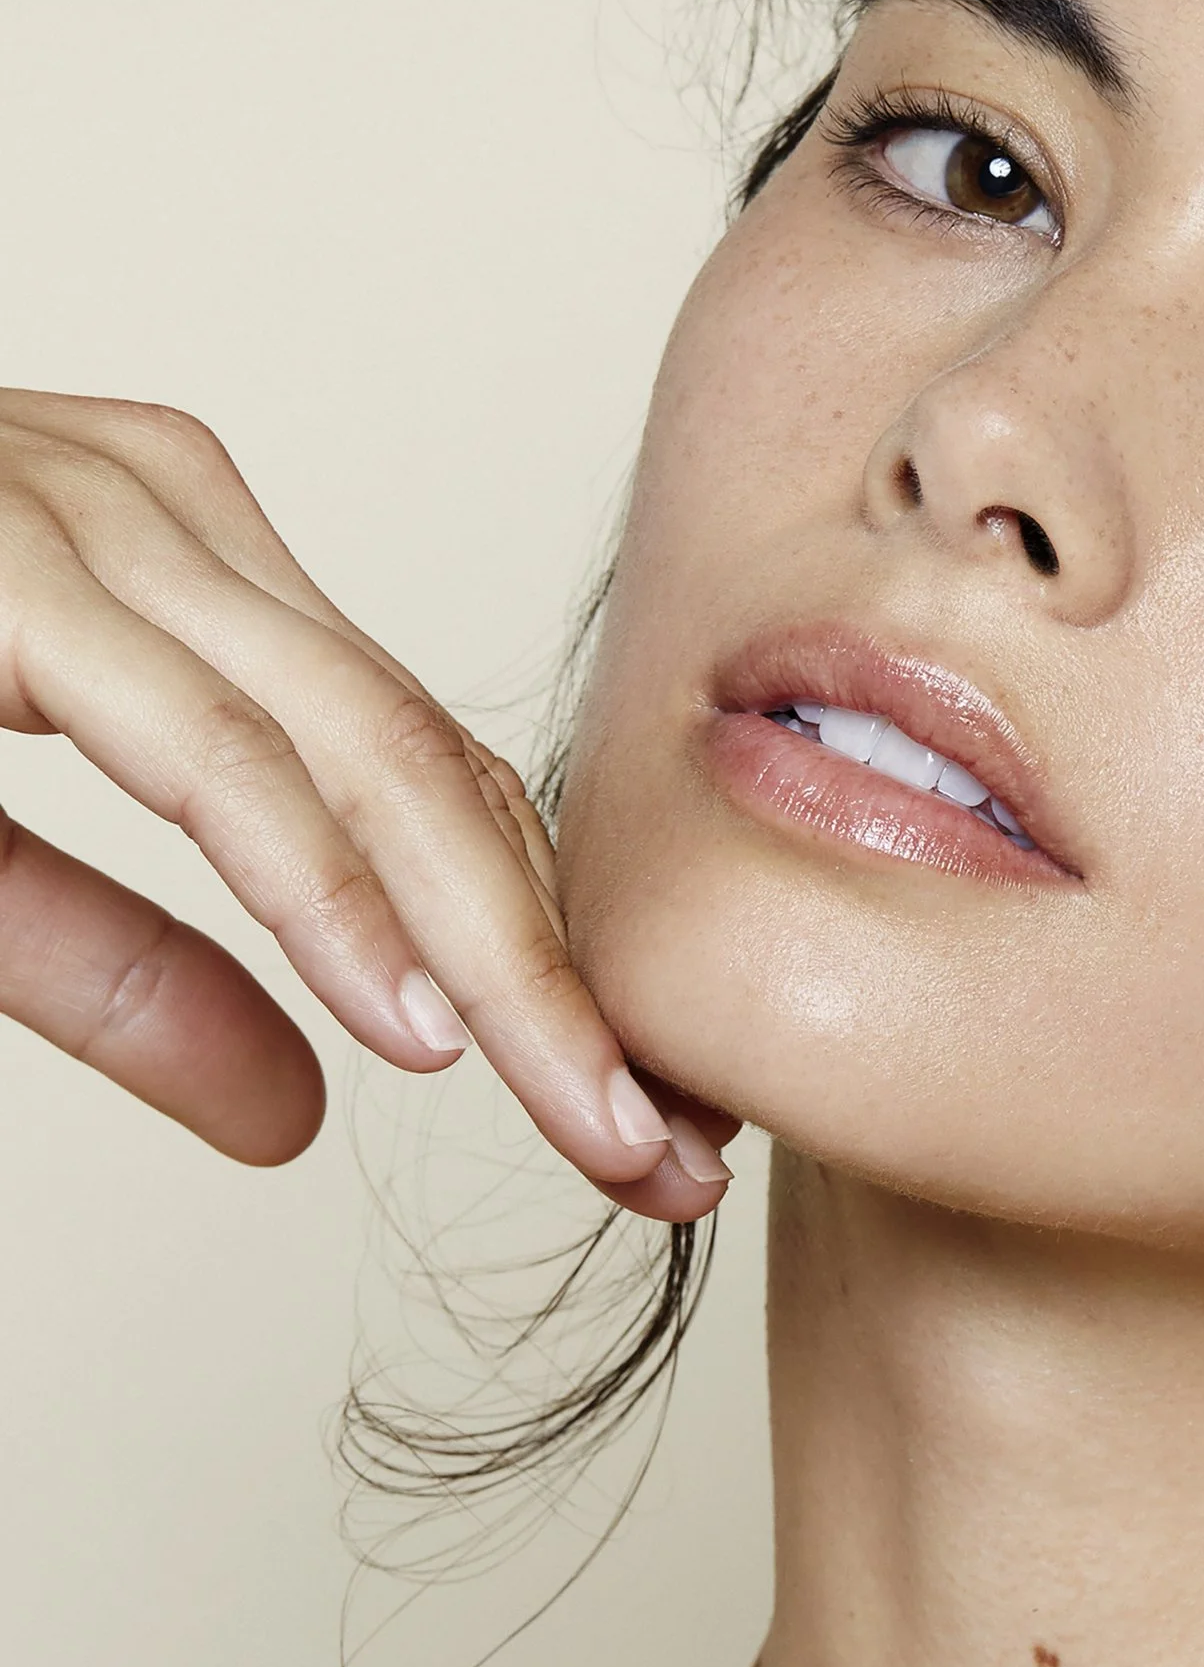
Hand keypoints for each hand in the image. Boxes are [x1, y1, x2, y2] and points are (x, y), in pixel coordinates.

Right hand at [0, 391, 729, 1219]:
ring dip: (498, 957)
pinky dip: (317, 882)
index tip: (634, 1121)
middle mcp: (149, 509)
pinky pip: (198, 737)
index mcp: (164, 563)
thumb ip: (115, 971)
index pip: (417, 769)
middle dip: (569, 976)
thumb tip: (303, 1118)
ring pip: (359, 750)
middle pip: (430, 764)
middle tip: (669, 1156)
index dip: (541, 951)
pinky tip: (414, 1013)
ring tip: (598, 1121)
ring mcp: (70, 511)